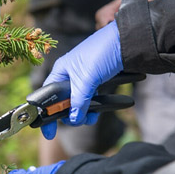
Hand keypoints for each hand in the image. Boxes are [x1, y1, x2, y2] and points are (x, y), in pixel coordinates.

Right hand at [41, 21, 122, 138]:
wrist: (129, 41)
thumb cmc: (101, 53)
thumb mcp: (87, 79)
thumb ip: (79, 101)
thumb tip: (74, 120)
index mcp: (61, 71)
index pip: (47, 96)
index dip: (45, 113)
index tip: (48, 132)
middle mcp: (70, 75)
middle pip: (64, 102)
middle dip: (70, 115)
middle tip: (78, 121)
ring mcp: (85, 78)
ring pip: (79, 103)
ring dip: (85, 113)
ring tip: (92, 118)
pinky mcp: (100, 81)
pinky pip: (94, 99)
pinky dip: (97, 107)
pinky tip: (104, 109)